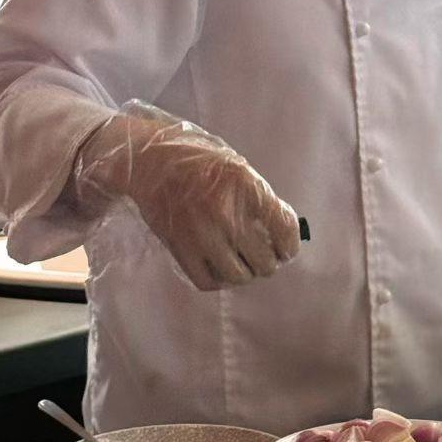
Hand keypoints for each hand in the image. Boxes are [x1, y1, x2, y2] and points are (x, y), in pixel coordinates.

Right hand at [74, 104, 300, 289]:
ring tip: (242, 264)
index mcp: (247, 187)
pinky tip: (220, 268)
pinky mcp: (180, 248)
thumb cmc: (199, 161)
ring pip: (238, 277)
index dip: (290, 246)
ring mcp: (202, 234)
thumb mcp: (239, 169)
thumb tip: (281, 233)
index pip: (284, 230)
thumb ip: (260, 199)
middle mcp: (226, 213)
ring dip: (245, 274)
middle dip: (269, 262)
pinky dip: (218, 280)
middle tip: (264, 257)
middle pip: (264, 262)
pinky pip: (208, 281)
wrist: (152, 160)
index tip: (286, 250)